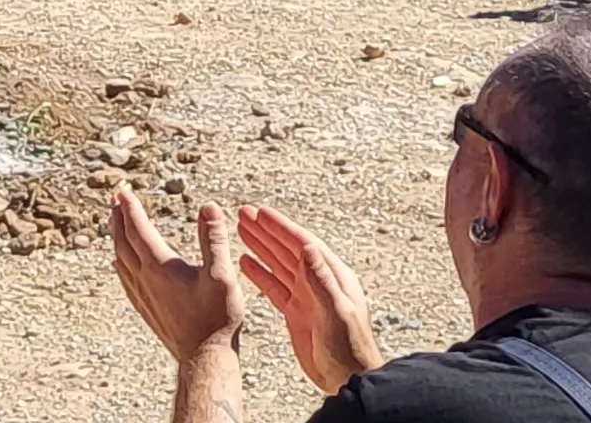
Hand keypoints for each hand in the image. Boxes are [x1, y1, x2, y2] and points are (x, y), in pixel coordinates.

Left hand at [109, 191, 248, 361]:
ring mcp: (142, 295)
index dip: (130, 208)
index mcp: (160, 267)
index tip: (123, 190)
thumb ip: (214, 239)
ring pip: (120, 259)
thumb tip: (209, 207)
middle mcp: (144, 279)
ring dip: (116, 238)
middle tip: (116, 199)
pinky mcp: (144, 308)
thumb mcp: (222, 275)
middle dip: (118, 218)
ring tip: (115, 223)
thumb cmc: (217, 318)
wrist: (204, 358)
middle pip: (123, 241)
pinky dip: (119, 263)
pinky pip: (124, 279)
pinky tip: (117, 263)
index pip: (138, 229)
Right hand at [234, 204, 379, 393]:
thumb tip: (308, 248)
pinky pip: (274, 286)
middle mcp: (318, 282)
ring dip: (260, 246)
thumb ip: (321, 280)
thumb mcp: (336, 312)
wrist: (348, 378)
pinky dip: (259, 273)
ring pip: (278, 264)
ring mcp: (305, 297)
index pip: (302, 244)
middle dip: (265, 231)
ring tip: (241, 228)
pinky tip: (246, 262)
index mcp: (332, 276)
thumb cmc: (350, 348)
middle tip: (243, 213)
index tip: (260, 213)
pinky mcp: (296, 312)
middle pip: (287, 249)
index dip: (280, 227)